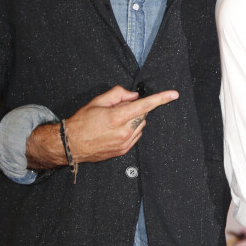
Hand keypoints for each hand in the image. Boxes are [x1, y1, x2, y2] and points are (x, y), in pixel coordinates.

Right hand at [26, 85, 178, 168]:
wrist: (71, 144)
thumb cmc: (83, 121)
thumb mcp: (98, 101)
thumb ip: (119, 94)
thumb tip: (134, 95)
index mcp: (118, 117)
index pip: (144, 105)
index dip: (161, 98)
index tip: (174, 94)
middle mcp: (124, 132)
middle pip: (143, 114)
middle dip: (136, 108)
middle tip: (119, 109)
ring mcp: (125, 143)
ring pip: (141, 125)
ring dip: (134, 119)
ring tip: (114, 121)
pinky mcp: (123, 151)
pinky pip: (136, 135)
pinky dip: (131, 129)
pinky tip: (115, 129)